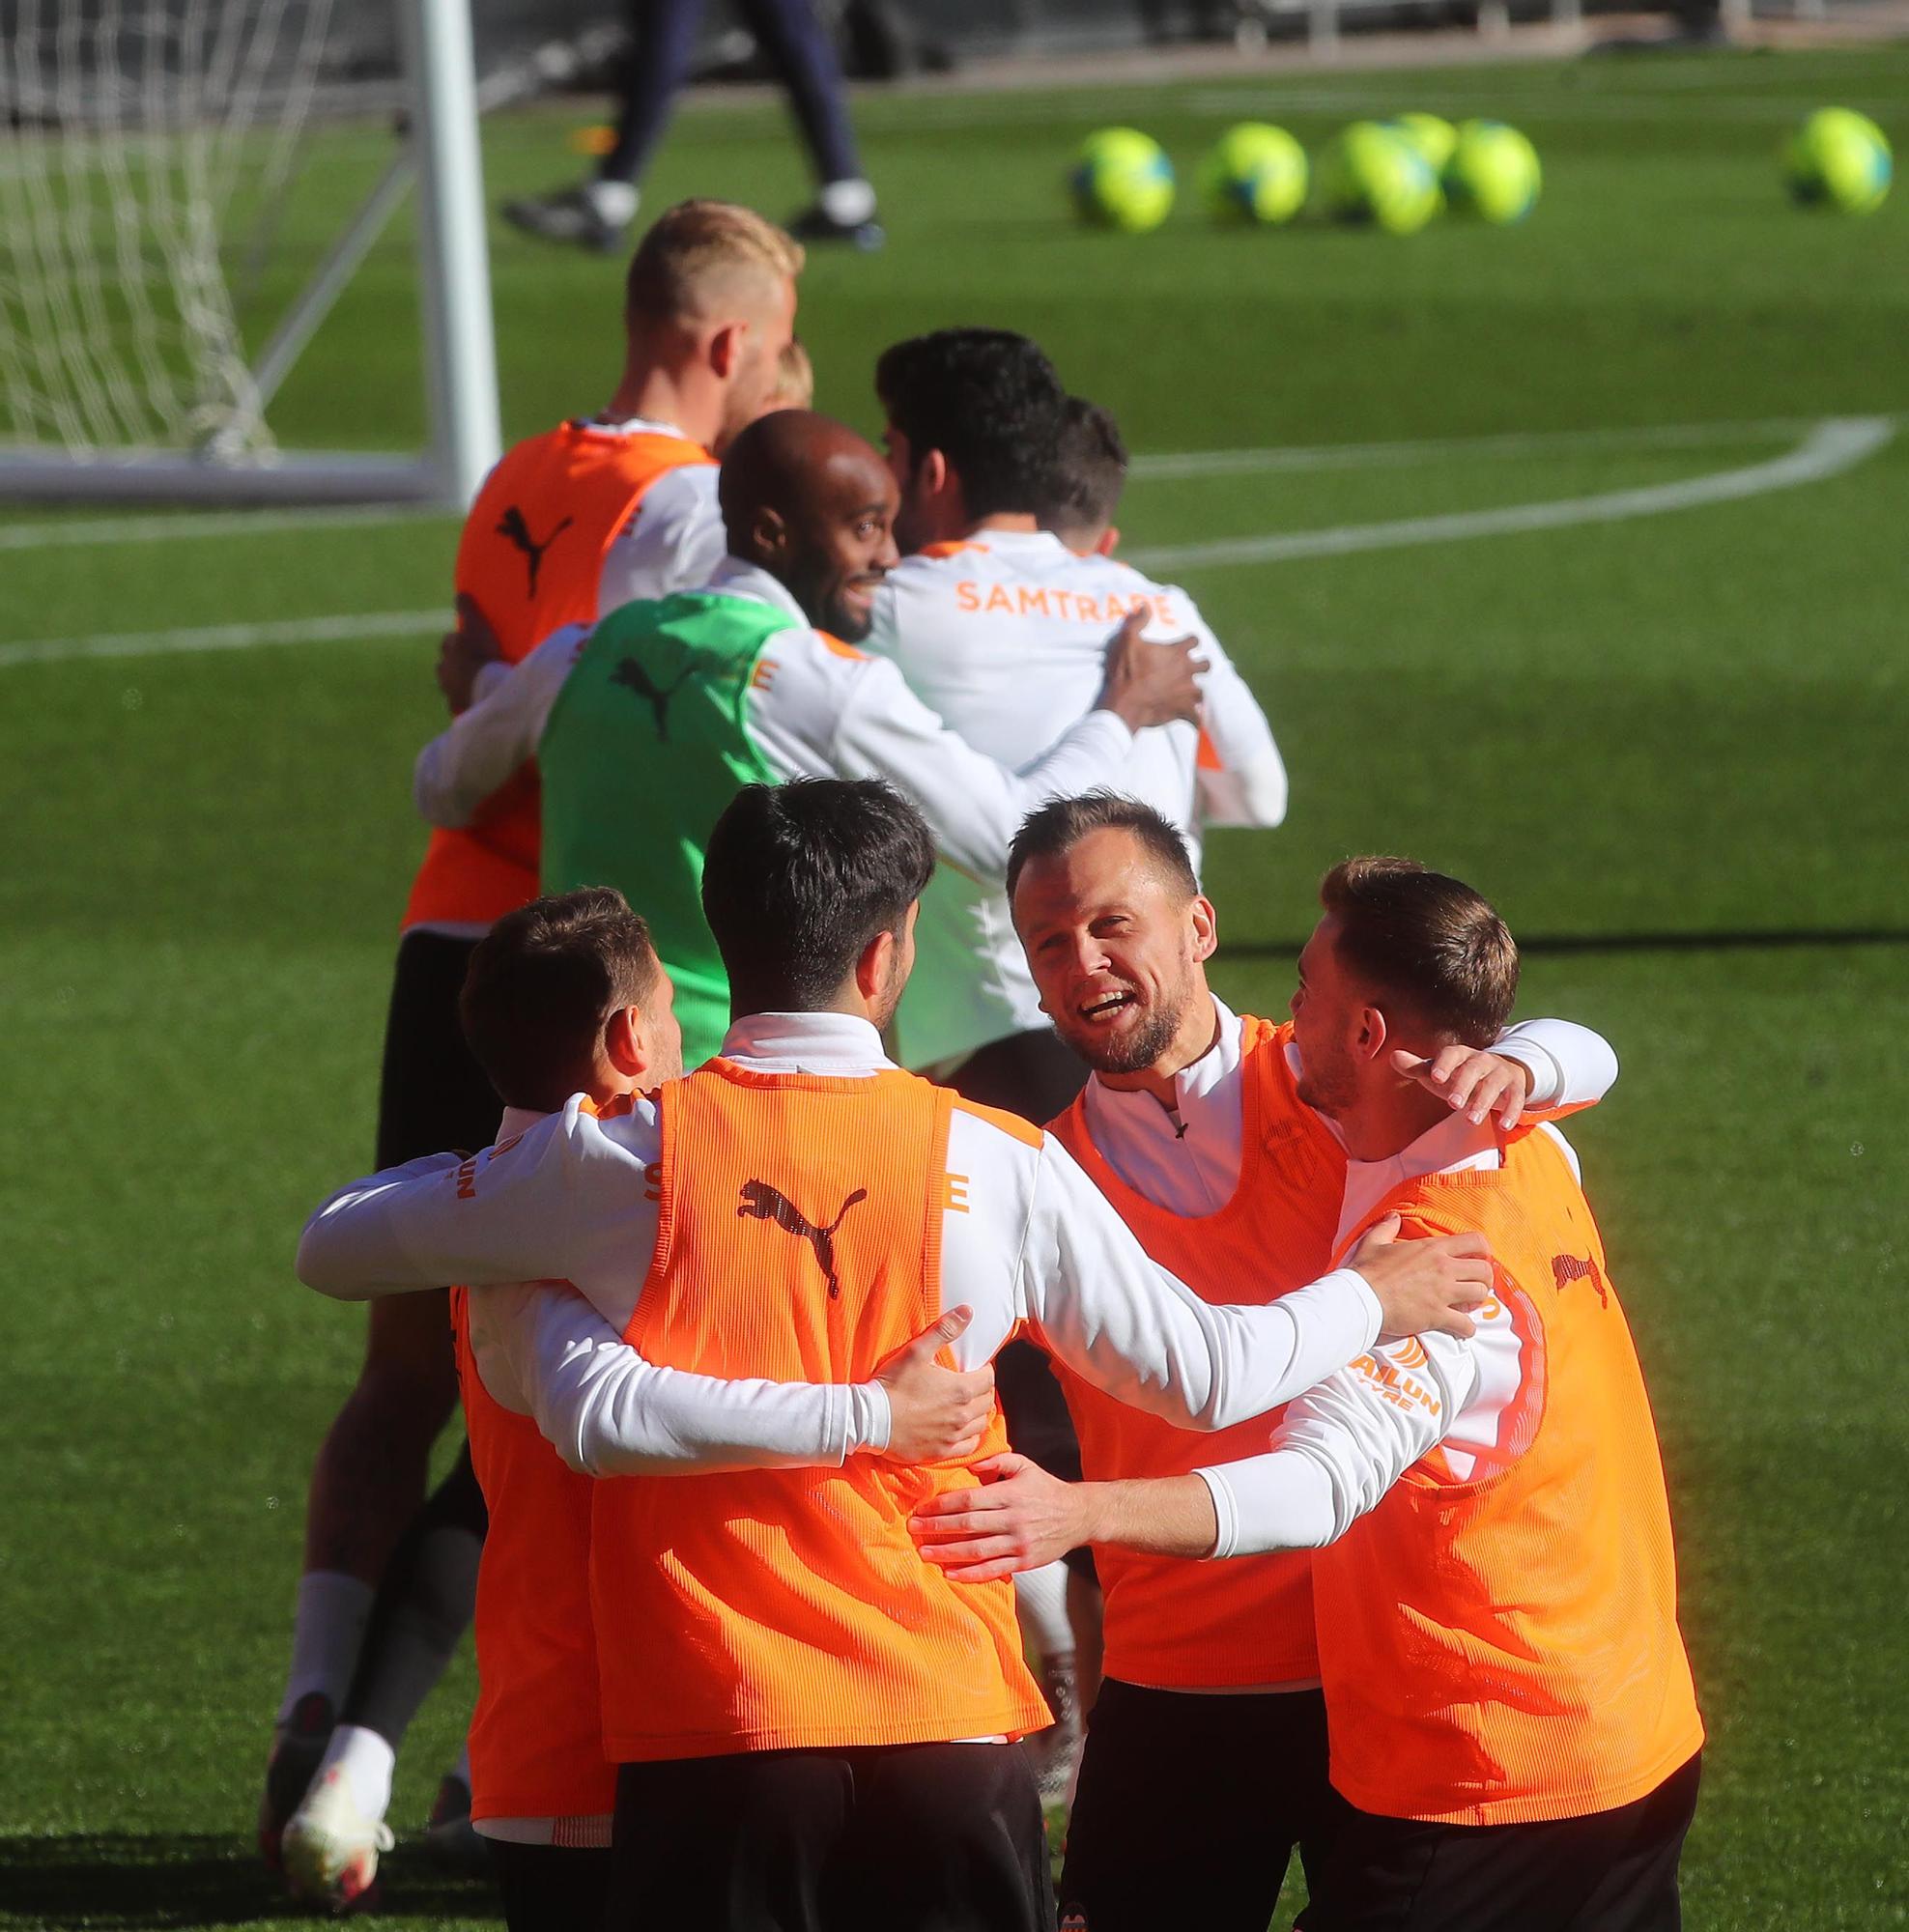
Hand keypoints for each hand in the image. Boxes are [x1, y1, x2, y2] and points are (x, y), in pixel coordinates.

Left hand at [437, 592, 503, 713]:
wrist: (486, 690)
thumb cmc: (481, 655)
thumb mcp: (476, 627)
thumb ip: (468, 610)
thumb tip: (460, 594)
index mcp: (447, 651)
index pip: (449, 642)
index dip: (457, 641)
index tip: (468, 641)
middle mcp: (444, 672)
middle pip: (446, 665)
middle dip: (455, 664)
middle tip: (471, 663)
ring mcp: (450, 692)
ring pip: (450, 685)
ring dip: (459, 683)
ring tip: (472, 684)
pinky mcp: (459, 708)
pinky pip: (460, 704)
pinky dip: (465, 702)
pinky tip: (474, 702)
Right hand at [871, 1306, 995, 1463]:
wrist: (870, 1420)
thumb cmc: (893, 1384)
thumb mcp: (917, 1351)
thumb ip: (945, 1330)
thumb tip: (967, 1311)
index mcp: (960, 1389)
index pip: (988, 1379)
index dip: (985, 1371)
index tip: (976, 1368)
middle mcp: (962, 1415)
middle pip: (987, 1402)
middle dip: (983, 1391)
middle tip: (971, 1384)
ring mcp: (953, 1436)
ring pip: (981, 1424)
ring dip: (978, 1413)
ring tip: (967, 1405)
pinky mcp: (942, 1451)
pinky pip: (969, 1446)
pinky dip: (970, 1437)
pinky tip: (961, 1429)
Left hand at [909, 1453, 1085, 1582]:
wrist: (1078, 1515)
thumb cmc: (1046, 1489)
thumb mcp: (1024, 1466)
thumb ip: (996, 1460)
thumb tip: (969, 1464)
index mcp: (1009, 1494)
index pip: (969, 1500)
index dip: (942, 1505)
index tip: (922, 1509)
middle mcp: (1012, 1519)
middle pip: (967, 1525)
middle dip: (937, 1528)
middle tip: (914, 1529)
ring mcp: (1018, 1543)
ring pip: (976, 1550)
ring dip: (946, 1552)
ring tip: (924, 1552)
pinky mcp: (1024, 1561)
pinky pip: (992, 1569)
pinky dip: (969, 1574)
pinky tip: (950, 1573)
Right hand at [1097, 609, 1207, 729]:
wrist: (1125, 704)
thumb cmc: (1126, 671)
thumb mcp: (1127, 640)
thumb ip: (1138, 621)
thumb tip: (1145, 606)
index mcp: (1177, 653)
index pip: (1194, 641)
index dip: (1190, 641)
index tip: (1185, 644)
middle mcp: (1187, 671)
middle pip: (1206, 665)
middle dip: (1201, 665)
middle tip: (1191, 669)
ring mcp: (1186, 693)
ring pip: (1202, 692)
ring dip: (1196, 692)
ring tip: (1188, 694)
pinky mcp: (1182, 711)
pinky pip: (1195, 716)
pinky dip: (1194, 717)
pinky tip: (1190, 718)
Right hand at [1350, 1213, 1492, 1341]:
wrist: (1360, 1299)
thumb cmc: (1366, 1271)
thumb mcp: (1374, 1242)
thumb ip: (1387, 1227)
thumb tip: (1393, 1216)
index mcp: (1432, 1248)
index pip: (1475, 1241)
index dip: (1482, 1250)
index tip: (1478, 1258)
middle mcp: (1443, 1268)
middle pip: (1484, 1270)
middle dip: (1484, 1278)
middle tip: (1474, 1284)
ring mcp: (1442, 1293)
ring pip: (1479, 1294)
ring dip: (1477, 1301)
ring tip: (1467, 1305)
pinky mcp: (1437, 1315)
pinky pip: (1466, 1325)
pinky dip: (1467, 1329)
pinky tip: (1461, 1329)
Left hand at [1393, 1046, 1529, 1129]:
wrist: (1501, 1072)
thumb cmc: (1461, 1075)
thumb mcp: (1440, 1072)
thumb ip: (1417, 1067)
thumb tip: (1393, 1057)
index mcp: (1461, 1054)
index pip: (1451, 1054)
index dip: (1444, 1064)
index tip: (1434, 1077)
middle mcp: (1482, 1060)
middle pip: (1474, 1069)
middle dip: (1463, 1085)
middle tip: (1452, 1104)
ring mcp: (1501, 1072)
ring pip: (1494, 1085)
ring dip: (1483, 1102)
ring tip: (1471, 1120)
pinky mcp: (1516, 1087)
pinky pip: (1517, 1098)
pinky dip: (1511, 1111)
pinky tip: (1503, 1126)